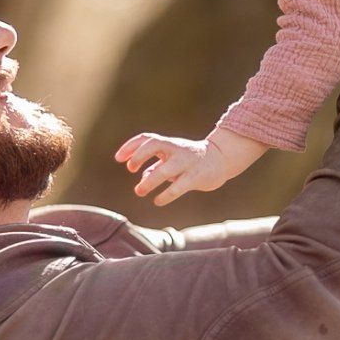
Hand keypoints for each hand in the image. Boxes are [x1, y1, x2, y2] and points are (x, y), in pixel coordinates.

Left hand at [114, 127, 267, 205]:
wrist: (222, 158)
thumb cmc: (192, 159)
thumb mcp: (173, 158)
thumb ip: (157, 166)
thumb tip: (143, 178)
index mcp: (169, 144)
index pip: (146, 138)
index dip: (130, 147)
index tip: (118, 159)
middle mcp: (176, 150)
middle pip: (154, 145)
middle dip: (139, 155)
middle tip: (130, 169)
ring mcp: (186, 163)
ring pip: (165, 170)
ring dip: (149, 181)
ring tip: (139, 191)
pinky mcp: (196, 177)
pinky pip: (179, 187)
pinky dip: (166, 195)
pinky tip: (157, 201)